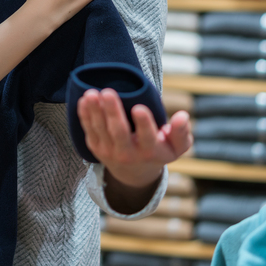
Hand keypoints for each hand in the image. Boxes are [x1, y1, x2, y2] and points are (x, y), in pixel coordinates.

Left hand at [78, 88, 192, 188]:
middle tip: (109, 92)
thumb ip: (180, 132)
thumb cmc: (158, 151)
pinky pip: (88, 130)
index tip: (139, 108)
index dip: (143, 123)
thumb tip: (182, 115)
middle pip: (118, 132)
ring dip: (95, 111)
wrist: (134, 173)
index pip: (147, 137)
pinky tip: (83, 100)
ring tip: (92, 93)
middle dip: (113, 112)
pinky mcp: (95, 147)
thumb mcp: (176, 147)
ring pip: (100, 129)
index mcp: (149, 151)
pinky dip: (85, 115)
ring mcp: (109, 151)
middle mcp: (128, 153)